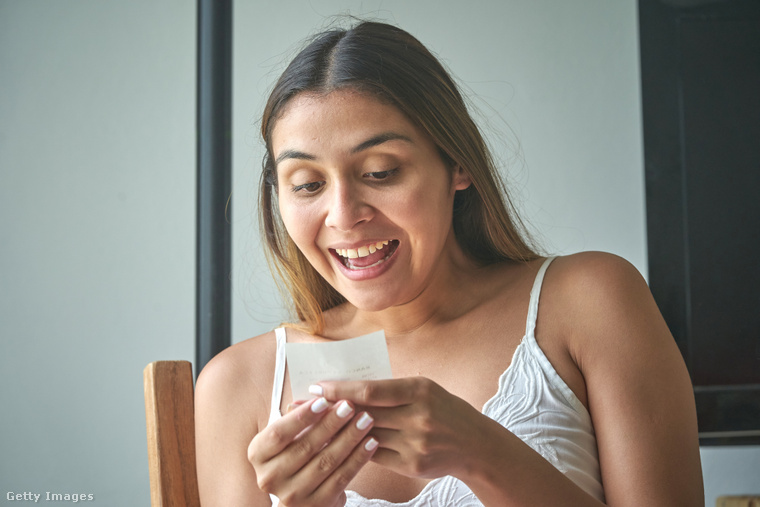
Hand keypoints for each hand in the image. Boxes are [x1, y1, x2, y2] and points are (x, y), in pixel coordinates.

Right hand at [248, 397, 378, 506]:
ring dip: (349, 438)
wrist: (300, 497)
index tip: (323, 400)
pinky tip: (371, 442)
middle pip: (305, 447)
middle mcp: (270, 477)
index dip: (301, 417)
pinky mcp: (316, 505)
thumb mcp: (288, 437)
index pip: (278, 433)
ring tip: (366, 419)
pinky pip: (341, 478)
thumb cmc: (294, 455)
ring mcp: (292, 494)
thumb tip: (320, 394)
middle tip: (350, 405)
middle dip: (331, 424)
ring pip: (326, 462)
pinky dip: (358, 458)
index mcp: (258, 455)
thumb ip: (299, 418)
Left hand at [314, 377, 485, 479]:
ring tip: (313, 425)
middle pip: (364, 413)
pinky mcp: (413, 465)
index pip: (370, 390)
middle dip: (331, 409)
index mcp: (419, 390)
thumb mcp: (424, 389)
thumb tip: (348, 388)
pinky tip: (337, 444)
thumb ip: (391, 389)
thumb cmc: (444, 409)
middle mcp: (418, 416)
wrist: (475, 445)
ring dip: (338, 431)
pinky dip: (356, 447)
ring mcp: (415, 443)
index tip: (316, 387)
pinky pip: (375, 454)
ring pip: (366, 436)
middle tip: (303, 405)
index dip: (340, 389)